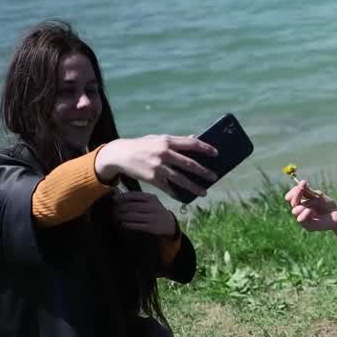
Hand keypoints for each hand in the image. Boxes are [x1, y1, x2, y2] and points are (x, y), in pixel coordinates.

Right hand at [95, 135, 217, 200]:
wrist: (120, 154)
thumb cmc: (142, 145)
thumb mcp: (157, 139)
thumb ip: (176, 140)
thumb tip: (194, 138)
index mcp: (167, 141)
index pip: (191, 143)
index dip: (205, 148)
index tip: (216, 154)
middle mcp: (164, 153)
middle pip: (189, 164)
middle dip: (203, 171)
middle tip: (214, 177)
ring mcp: (158, 166)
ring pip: (181, 179)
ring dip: (194, 187)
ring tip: (204, 192)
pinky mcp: (152, 178)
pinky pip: (168, 187)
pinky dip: (176, 193)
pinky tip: (184, 197)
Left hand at [114, 192, 177, 237]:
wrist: (170, 223)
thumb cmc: (156, 210)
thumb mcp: (151, 201)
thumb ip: (138, 198)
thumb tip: (120, 197)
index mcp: (151, 198)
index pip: (134, 195)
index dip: (122, 197)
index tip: (114, 199)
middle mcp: (152, 207)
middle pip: (132, 206)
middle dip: (121, 208)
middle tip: (113, 209)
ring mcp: (152, 217)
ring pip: (133, 216)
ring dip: (123, 216)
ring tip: (116, 216)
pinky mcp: (152, 227)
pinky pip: (137, 225)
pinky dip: (128, 224)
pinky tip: (123, 224)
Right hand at [285, 180, 336, 231]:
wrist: (336, 215)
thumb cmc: (327, 205)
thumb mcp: (318, 195)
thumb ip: (308, 191)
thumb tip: (301, 182)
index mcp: (300, 203)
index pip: (290, 197)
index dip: (294, 190)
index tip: (303, 183)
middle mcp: (299, 211)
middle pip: (291, 202)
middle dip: (298, 195)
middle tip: (304, 189)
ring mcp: (302, 218)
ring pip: (295, 211)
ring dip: (305, 205)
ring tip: (315, 205)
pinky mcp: (306, 226)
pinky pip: (300, 219)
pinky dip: (307, 213)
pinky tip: (313, 212)